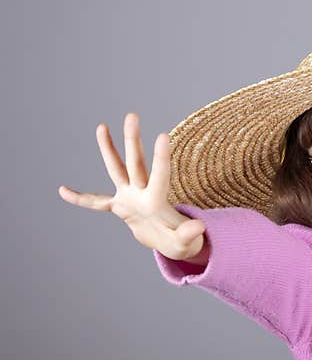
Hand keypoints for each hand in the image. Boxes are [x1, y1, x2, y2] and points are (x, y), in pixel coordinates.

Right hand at [58, 113, 206, 260]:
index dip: (160, 158)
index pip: (159, 176)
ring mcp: (129, 197)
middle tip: (132, 115)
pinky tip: (62, 191)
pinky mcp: (120, 206)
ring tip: (102, 126)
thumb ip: (189, 235)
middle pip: (135, 163)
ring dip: (108, 149)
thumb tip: (200, 227)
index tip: (163, 135)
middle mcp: (141, 193)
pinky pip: (96, 202)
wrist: (169, 241)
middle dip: (132, 140)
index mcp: (157, 201)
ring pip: (117, 169)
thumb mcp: (184, 243)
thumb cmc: (180, 242)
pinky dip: (81, 199)